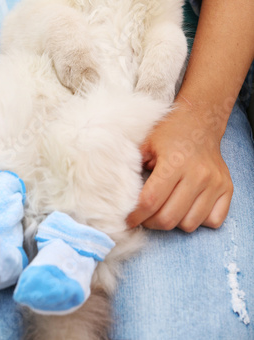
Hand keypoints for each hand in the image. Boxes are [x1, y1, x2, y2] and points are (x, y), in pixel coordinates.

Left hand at [127, 99, 232, 231]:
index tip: (128, 219)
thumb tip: (118, 196)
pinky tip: (187, 207)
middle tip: (144, 217)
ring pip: (190, 224)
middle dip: (151, 223)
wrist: (199, 121)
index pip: (151, 201)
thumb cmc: (168, 133)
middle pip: (169, 218)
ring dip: (174, 222)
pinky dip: (199, 220)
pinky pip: (214, 221)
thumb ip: (132, 167)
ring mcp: (215, 183)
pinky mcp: (227, 188)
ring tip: (165, 209)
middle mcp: (198, 174)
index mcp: (174, 162)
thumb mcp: (145, 144)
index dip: (136, 215)